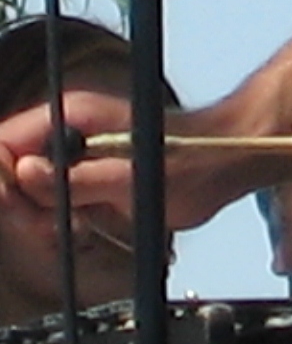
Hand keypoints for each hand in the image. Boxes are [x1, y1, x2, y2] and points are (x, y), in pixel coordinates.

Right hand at [1, 92, 238, 232]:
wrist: (218, 168)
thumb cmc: (187, 162)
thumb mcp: (127, 179)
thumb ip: (73, 179)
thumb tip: (23, 173)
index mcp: (72, 115)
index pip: (5, 139)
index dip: (4, 176)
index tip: (24, 206)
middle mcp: (67, 130)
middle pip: (10, 172)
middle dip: (26, 206)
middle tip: (61, 223)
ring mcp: (74, 155)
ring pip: (28, 195)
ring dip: (46, 220)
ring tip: (84, 224)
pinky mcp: (84, 178)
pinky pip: (51, 205)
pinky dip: (60, 224)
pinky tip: (88, 228)